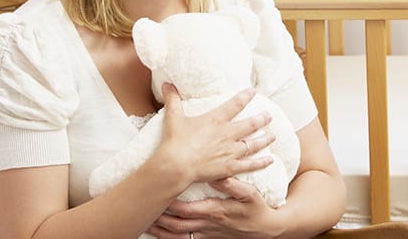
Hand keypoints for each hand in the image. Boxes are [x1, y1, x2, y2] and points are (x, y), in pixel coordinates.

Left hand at [146, 178, 283, 238]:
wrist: (265, 230)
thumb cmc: (256, 209)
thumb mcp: (250, 194)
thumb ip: (233, 185)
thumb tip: (216, 175)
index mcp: (216, 211)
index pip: (187, 209)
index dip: (169, 204)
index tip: (157, 195)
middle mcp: (208, 225)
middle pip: (176, 224)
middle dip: (158, 219)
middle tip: (142, 210)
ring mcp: (207, 234)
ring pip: (177, 235)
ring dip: (160, 231)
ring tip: (144, 224)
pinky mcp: (208, 238)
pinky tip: (160, 234)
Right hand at [153, 83, 275, 185]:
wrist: (176, 165)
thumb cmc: (174, 141)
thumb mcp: (173, 117)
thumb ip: (173, 99)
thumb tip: (167, 84)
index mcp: (215, 120)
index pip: (235, 105)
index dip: (245, 97)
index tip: (253, 91)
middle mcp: (227, 134)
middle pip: (250, 124)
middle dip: (261, 119)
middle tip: (269, 116)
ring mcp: (230, 151)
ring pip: (254, 144)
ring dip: (265, 139)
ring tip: (273, 136)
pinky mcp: (230, 167)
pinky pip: (250, 165)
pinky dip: (261, 162)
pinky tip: (270, 160)